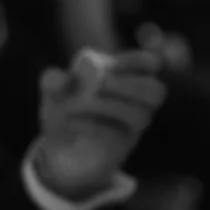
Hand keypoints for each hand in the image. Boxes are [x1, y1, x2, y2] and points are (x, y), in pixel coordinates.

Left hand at [30, 50, 166, 203]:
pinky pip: (117, 136)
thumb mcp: (53, 92)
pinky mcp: (121, 147)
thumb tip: (61, 79)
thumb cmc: (65, 110)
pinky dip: (94, 125)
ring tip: (83, 103)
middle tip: (102, 84)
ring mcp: (133, 127)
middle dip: (130, 85)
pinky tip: (73, 121)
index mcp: (127, 77)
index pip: (148, 64)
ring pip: (140, 116)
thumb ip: (53, 80)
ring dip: (112, 106)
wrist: (59, 148)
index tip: (110, 65)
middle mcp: (138, 102)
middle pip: (156, 91)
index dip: (136, 61)